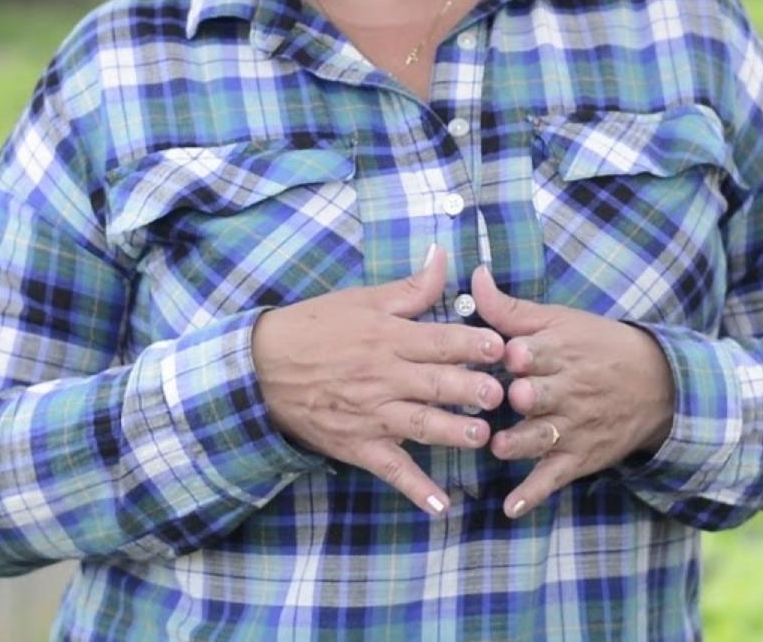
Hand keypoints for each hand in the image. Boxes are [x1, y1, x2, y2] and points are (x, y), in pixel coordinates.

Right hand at [250, 245, 505, 516]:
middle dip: (470, 390)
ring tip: (480, 438)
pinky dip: (415, 489)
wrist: (261, 367)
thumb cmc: (315, 327)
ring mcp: (372, 414)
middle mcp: (385, 377)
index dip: (472, 344)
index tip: (500, 347)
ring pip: (419, 425)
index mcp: (388, 337)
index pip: (439, 341)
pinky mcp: (359, 445)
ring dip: (451, 432)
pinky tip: (441, 506)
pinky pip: (391, 469)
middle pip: (435, 384)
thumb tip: (444, 257)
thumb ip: (411, 287)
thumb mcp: (362, 299)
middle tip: (501, 395)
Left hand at [473, 265, 675, 519]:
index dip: (522, 354)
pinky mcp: (576, 457)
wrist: (655, 384)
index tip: (511, 353)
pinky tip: (511, 508)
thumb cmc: (595, 346)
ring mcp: (570, 427)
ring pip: (541, 438)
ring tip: (500, 447)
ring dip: (521, 443)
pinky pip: (552, 478)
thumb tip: (475, 274)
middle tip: (510, 398)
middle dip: (526, 397)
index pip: (537, 353)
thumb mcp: (558, 319)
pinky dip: (532, 494)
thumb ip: (508, 307)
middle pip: (540, 395)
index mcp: (557, 352)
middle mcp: (564, 391)